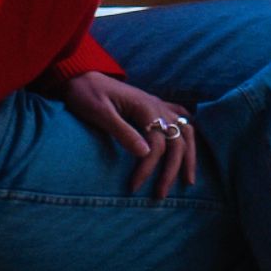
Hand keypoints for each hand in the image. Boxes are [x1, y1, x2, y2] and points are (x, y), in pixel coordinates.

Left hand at [63, 70, 201, 195]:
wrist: (80, 75)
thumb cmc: (87, 95)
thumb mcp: (101, 114)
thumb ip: (123, 132)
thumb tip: (146, 154)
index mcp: (145, 108)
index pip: (157, 145)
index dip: (148, 168)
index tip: (134, 187)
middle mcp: (157, 106)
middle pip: (177, 141)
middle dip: (173, 170)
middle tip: (161, 195)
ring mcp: (157, 104)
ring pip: (186, 130)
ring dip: (189, 155)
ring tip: (187, 179)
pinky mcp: (153, 105)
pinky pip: (180, 116)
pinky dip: (188, 131)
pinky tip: (189, 144)